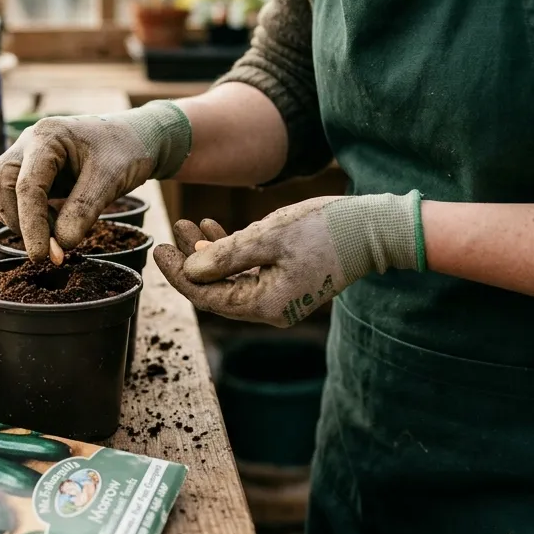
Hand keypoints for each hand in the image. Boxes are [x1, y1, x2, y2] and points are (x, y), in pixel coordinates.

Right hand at [0, 101, 190, 259]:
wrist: (134, 138)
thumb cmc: (126, 151)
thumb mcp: (112, 180)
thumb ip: (84, 211)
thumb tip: (60, 244)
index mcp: (48, 136)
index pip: (26, 186)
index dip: (31, 225)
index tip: (41, 256)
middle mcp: (28, 142)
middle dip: (18, 220)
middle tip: (50, 245)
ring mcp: (25, 154)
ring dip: (17, 218)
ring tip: (53, 231)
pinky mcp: (27, 169)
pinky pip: (8, 193)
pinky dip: (22, 214)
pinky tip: (51, 221)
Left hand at [153, 191, 422, 325]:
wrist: (373, 228)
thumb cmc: (324, 228)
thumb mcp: (267, 237)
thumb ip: (225, 255)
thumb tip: (190, 271)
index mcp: (266, 305)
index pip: (207, 297)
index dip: (179, 275)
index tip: (159, 250)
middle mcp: (271, 309)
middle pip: (216, 290)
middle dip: (190, 262)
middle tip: (169, 234)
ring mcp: (281, 298)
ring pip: (230, 279)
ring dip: (208, 254)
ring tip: (187, 224)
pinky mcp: (287, 283)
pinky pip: (248, 272)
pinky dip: (230, 253)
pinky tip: (212, 230)